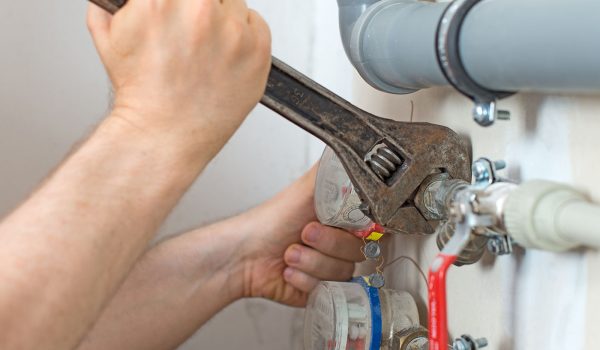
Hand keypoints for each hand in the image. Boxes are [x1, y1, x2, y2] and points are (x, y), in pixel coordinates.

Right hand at [87, 0, 270, 161]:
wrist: (163, 133)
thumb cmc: (139, 92)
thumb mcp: (107, 34)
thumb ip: (114, 1)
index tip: (177, 6)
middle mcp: (199, 10)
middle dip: (196, 5)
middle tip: (190, 27)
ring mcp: (233, 31)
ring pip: (232, 2)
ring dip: (221, 17)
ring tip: (205, 46)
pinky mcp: (257, 51)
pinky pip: (256, 23)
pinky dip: (244, 34)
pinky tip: (225, 55)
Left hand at [239, 166, 364, 306]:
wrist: (244, 254)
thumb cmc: (270, 220)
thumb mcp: (307, 188)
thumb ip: (336, 171)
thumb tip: (353, 152)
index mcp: (340, 219)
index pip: (370, 227)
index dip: (352, 228)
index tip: (332, 221)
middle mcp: (337, 243)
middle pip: (357, 251)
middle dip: (326, 243)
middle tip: (304, 233)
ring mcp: (329, 268)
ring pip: (342, 272)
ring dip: (311, 261)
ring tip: (290, 252)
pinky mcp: (320, 290)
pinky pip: (328, 289)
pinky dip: (304, 279)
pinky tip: (289, 270)